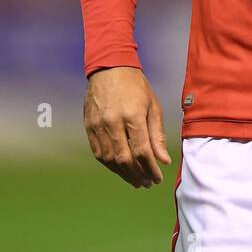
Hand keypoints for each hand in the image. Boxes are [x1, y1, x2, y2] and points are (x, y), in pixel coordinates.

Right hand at [83, 66, 171, 187]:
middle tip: (147, 183)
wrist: (110, 68)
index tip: (158, 178)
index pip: (142, 151)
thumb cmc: (136, 86)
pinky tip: (120, 169)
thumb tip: (163, 160)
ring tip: (135, 180)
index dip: (150, 169)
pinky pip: (98, 153)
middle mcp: (113, 122)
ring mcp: (98, 125)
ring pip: (110, 160)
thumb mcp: (153, 106)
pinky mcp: (88, 127)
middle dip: (137, 175)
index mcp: (132, 115)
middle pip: (124, 159)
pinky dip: (110, 165)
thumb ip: (157, 135)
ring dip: (123, 174)